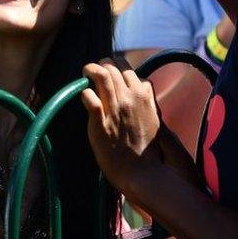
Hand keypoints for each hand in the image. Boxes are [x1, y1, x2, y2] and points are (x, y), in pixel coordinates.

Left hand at [80, 59, 162, 195]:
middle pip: (112, 67)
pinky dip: (84, 93)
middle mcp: (130, 98)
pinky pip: (89, 98)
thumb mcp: (154, 117)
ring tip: (86, 73)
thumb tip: (141, 85)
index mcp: (143, 95)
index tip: (110, 73)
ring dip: (90, 70)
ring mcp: (115, 110)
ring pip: (101, 75)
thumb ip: (146, 100)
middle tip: (93, 72)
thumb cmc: (146, 148)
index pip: (127, 68)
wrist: (142, 173)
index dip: (116, 68)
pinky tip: (83, 96)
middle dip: (101, 65)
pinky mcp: (100, 123)